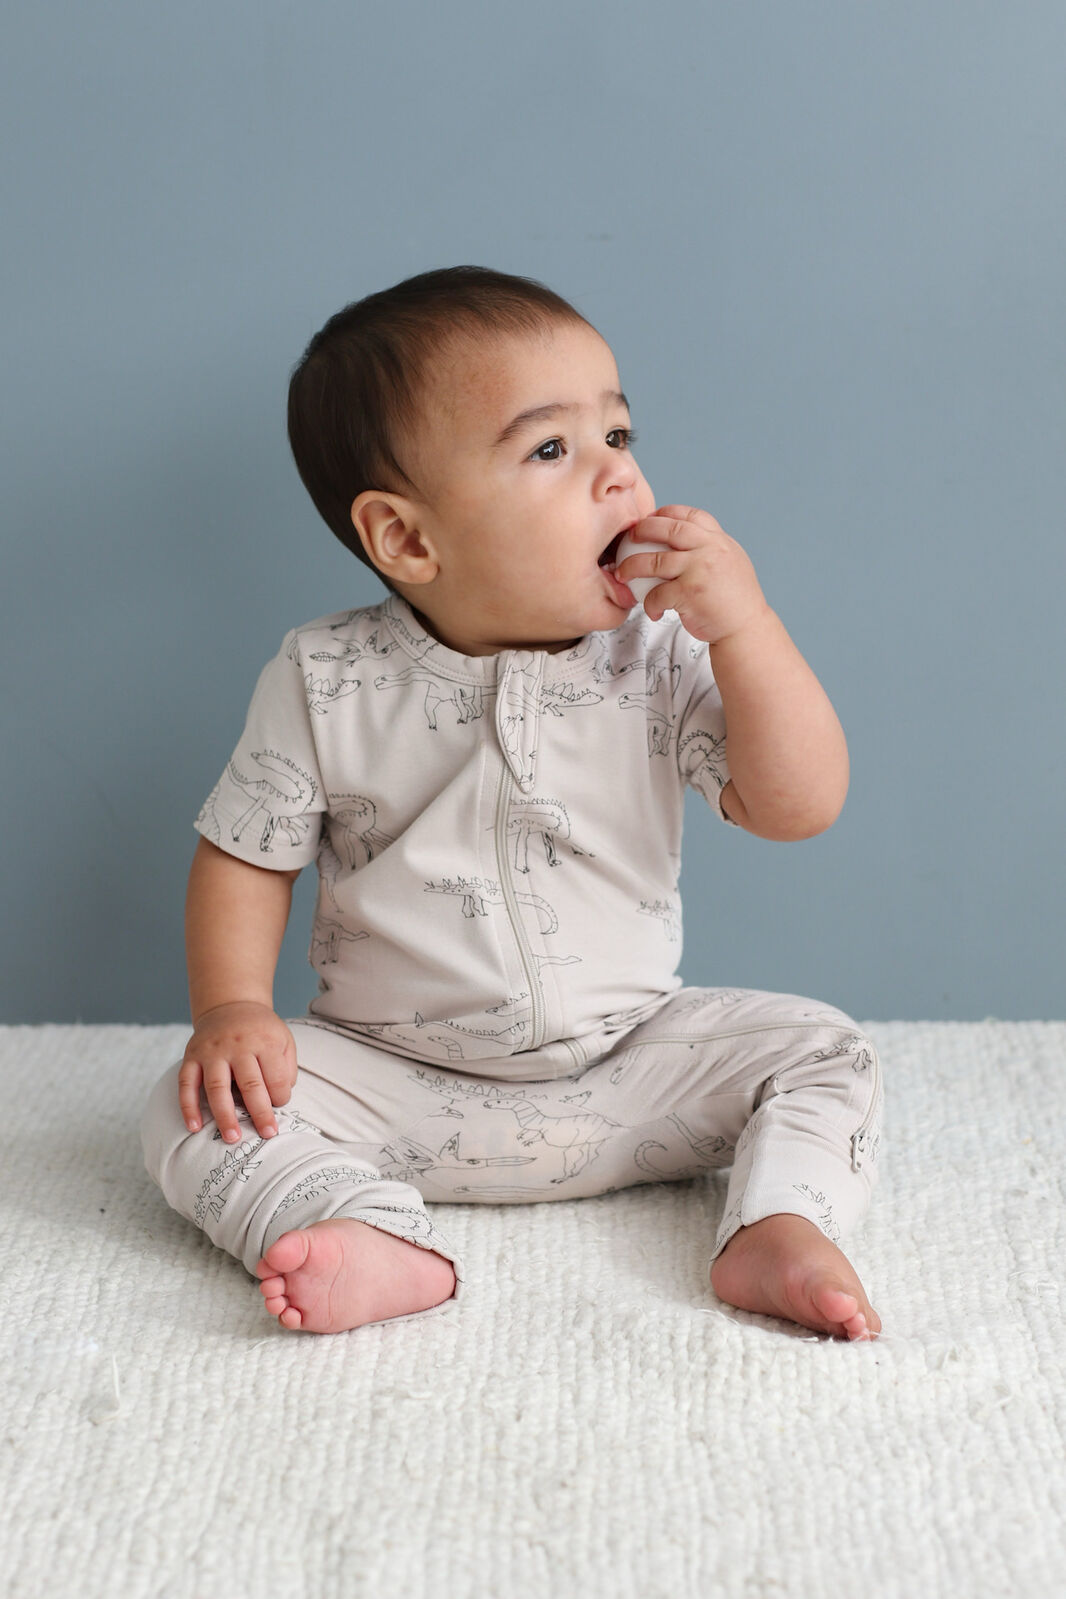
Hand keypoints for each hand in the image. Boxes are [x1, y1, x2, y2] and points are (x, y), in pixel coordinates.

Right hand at [178, 1001, 297, 1141]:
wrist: (231, 1005)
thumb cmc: (261, 1031)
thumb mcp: (284, 1040)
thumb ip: (287, 1068)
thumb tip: (280, 1098)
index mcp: (265, 1041)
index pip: (276, 1077)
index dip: (280, 1097)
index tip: (279, 1106)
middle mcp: (238, 1045)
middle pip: (250, 1084)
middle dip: (259, 1112)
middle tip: (267, 1134)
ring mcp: (212, 1051)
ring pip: (217, 1086)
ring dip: (224, 1115)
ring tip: (232, 1137)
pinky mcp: (192, 1056)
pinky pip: (187, 1083)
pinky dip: (188, 1106)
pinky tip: (194, 1126)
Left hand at [615, 505, 768, 645]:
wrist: (746, 628)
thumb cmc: (734, 599)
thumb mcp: (729, 562)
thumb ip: (708, 548)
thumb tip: (681, 537)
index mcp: (719, 540)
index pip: (690, 515)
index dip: (667, 512)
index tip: (651, 518)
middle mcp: (710, 550)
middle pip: (668, 528)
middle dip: (643, 529)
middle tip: (628, 537)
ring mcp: (700, 570)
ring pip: (655, 561)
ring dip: (631, 566)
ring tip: (622, 573)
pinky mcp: (690, 593)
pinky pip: (657, 593)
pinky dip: (649, 603)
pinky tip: (652, 610)